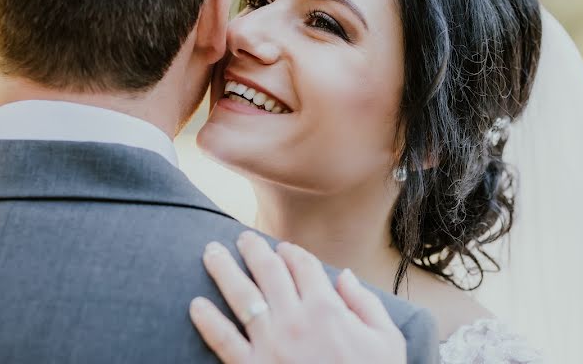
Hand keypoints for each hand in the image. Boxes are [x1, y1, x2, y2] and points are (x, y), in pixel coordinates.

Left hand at [190, 231, 406, 363]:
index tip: (282, 247)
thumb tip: (344, 275)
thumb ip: (365, 303)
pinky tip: (196, 305)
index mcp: (327, 308)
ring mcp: (270, 344)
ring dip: (223, 269)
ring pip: (241, 295)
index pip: (302, 265)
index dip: (291, 252)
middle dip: (253, 249)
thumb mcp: (386, 340)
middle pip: (268, 271)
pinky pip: (224, 341)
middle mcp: (295, 319)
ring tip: (211, 252)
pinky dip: (208, 321)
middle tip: (242, 238)